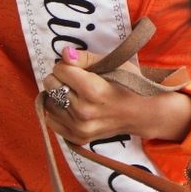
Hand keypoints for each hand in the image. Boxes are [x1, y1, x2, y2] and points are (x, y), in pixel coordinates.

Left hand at [43, 48, 190, 145]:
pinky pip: (52, 121)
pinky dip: (58, 112)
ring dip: (58, 95)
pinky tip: (72, 107)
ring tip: (74, 93)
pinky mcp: (78, 138)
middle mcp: (83, 111)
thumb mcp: (112, 64)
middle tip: (75, 79)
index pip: (59, 69)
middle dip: (60, 78)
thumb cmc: (128, 83)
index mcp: (92, 90)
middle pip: (51, 85)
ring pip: (49, 103)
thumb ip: (86, 58)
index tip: (77, 67)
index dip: (67, 64)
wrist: (141, 113)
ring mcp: (80, 127)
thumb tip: (65, 54)